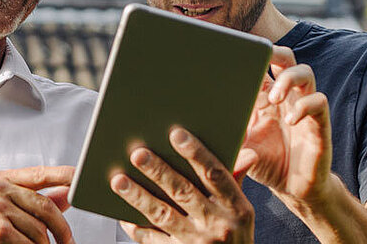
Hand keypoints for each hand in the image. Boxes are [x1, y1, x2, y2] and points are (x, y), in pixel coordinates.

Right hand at [0, 165, 77, 243]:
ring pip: (40, 230)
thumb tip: (68, 195)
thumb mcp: (4, 208)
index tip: (84, 181)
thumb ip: (35, 201)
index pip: (41, 173)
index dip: (66, 175)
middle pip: (46, 206)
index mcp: (0, 179)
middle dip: (62, 230)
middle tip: (68, 243)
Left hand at [107, 127, 253, 243]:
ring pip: (163, 215)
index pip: (215, 174)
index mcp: (237, 207)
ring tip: (119, 180)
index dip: (197, 153)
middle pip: (184, 192)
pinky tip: (122, 215)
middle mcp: (218, 224)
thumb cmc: (234, 233)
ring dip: (139, 197)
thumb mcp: (241, 210)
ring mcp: (198, 242)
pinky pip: (153, 241)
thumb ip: (234, 180)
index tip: (176, 134)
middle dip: (159, 171)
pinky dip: (137, 228)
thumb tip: (247, 153)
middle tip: (138, 153)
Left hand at [234, 46, 332, 201]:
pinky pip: (319, 101)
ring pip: (305, 73)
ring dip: (288, 79)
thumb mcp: (238, 146)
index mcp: (264, 95)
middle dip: (273, 52)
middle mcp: (285, 95)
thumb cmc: (263, 162)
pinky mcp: (319, 123)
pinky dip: (305, 106)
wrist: (291, 188)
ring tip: (274, 98)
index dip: (249, 56)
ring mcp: (304, 107)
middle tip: (261, 58)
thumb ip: (224, 132)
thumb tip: (202, 117)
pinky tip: (291, 120)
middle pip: (285, 58)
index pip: (260, 64)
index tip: (232, 55)